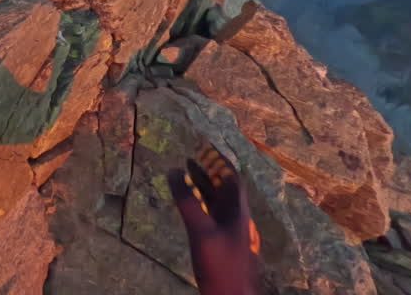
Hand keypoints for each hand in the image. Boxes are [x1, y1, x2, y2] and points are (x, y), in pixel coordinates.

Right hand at [166, 145, 259, 294]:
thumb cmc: (220, 264)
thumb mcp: (201, 231)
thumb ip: (188, 202)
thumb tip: (173, 171)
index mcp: (236, 211)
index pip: (232, 177)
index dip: (219, 159)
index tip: (203, 146)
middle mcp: (235, 218)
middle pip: (224, 187)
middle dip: (208, 170)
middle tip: (190, 156)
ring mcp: (228, 231)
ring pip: (216, 201)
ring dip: (203, 186)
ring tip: (185, 173)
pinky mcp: (221, 244)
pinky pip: (211, 215)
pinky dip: (200, 203)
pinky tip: (188, 206)